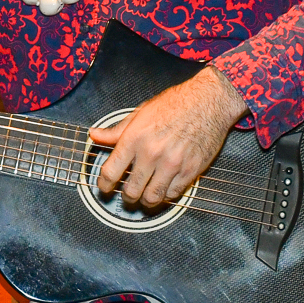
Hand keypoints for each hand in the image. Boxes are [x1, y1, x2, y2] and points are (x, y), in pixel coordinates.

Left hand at [91, 68, 248, 209]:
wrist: (209, 101)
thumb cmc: (176, 104)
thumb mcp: (141, 112)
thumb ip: (116, 130)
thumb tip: (95, 135)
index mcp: (136, 138)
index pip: (111, 172)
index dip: (104, 185)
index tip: (105, 188)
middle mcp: (152, 153)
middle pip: (131, 191)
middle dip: (126, 197)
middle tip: (126, 195)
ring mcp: (172, 164)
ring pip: (152, 198)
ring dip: (145, 201)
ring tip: (144, 197)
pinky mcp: (190, 171)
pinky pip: (173, 194)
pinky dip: (165, 196)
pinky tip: (163, 188)